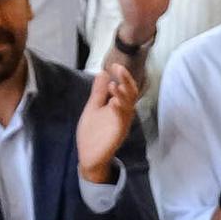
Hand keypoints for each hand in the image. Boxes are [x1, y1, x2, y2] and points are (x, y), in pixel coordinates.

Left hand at [76, 66, 139, 183]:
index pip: (125, 87)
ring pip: (128, 106)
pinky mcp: (118, 133)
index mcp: (118, 106)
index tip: (114, 64)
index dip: (122, 76)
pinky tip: (113, 102)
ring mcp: (122, 123)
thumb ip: (99, 92)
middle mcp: (123, 113)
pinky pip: (122, 120)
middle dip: (126, 81)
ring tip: (113, 85)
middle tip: (118, 69)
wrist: (89, 155)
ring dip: (121, 95)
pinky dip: (119, 110)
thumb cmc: (92, 132)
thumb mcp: (94, 107)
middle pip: (130, 94)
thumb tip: (103, 72)